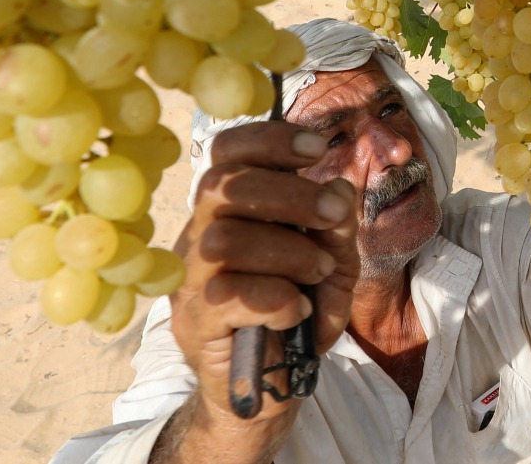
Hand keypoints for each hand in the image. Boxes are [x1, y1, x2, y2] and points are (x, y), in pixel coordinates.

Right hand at [169, 121, 360, 421]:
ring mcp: (190, 281)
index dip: (267, 140)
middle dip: (290, 192)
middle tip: (334, 214)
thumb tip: (340, 187)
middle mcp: (199, 237)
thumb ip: (337, 230)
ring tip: (318, 273)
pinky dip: (275, 298)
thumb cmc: (297, 316)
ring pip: (222, 240)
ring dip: (288, 251)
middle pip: (222, 187)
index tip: (317, 147)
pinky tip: (297, 311)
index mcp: (228, 211)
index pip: (225, 154)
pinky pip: (226, 296)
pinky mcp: (193, 324)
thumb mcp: (333, 268)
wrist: (271, 389)